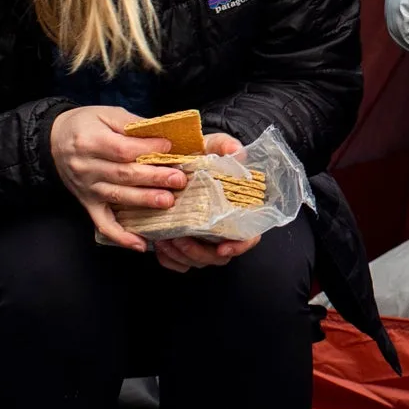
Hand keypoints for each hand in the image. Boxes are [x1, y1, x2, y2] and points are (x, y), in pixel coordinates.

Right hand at [49, 104, 181, 252]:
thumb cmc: (84, 124)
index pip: (122, 149)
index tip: (169, 146)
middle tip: (178, 179)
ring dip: (144, 201)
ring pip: (118, 197)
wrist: (53, 141)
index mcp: (90, 141)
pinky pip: (103, 224)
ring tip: (167, 201)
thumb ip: (131, 124)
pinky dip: (121, 236)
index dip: (147, 149)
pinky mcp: (87, 204)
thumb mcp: (105, 114)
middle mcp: (86, 168)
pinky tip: (140, 243)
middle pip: (123, 175)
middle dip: (154, 178)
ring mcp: (87, 189)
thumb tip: (161, 133)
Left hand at [153, 132, 260, 269]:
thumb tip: (236, 151)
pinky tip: (159, 245)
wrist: (182, 159)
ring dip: (181, 256)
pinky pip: (179, 263)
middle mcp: (222, 229)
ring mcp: (203, 240)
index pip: (248, 236)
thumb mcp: (213, 145)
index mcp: (238, 210)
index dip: (239, 245)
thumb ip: (225, 146)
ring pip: (198, 261)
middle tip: (180, 239)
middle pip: (219, 256)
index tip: (223, 247)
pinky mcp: (185, 244)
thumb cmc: (203, 155)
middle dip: (199, 252)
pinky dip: (169, 259)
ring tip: (163, 240)